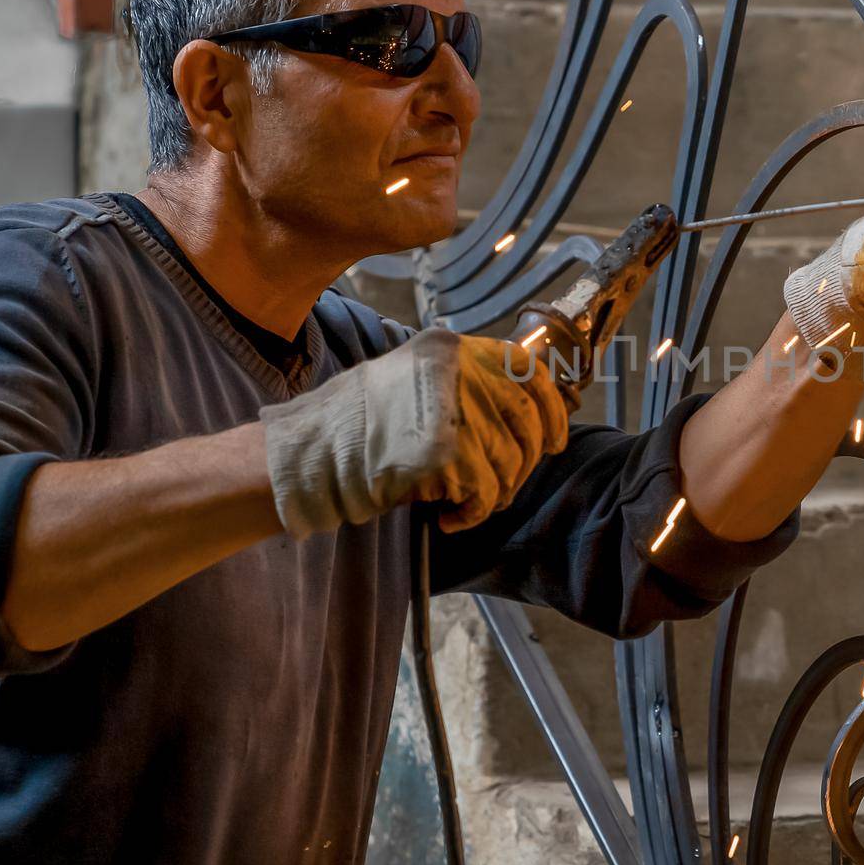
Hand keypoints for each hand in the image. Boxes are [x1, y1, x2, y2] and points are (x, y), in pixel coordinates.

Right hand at [259, 328, 569, 537]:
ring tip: (462, 503)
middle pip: (526, 418)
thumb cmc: (357, 430)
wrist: (307, 455)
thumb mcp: (414, 385)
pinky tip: (448, 517)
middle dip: (526, 459)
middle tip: (504, 485)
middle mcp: (457, 368)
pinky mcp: (443, 449)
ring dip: (494, 492)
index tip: (556, 439)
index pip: (527, 368)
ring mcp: (451, 405)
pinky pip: (485, 491)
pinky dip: (472, 513)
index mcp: (451, 347)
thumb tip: (528, 417)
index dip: (552, 408)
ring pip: (510, 459)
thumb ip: (466, 389)